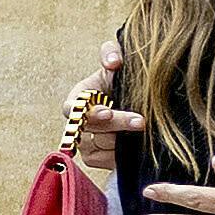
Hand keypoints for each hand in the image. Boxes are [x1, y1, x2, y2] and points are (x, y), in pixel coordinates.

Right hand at [66, 39, 139, 174]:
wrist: (143, 105)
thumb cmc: (124, 82)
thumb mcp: (118, 62)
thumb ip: (112, 53)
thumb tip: (114, 62)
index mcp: (79, 98)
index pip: (71, 109)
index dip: (88, 113)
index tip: (108, 112)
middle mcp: (78, 121)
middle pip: (89, 129)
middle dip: (116, 125)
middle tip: (139, 121)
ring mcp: (86, 141)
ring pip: (97, 147)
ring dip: (120, 141)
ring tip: (140, 132)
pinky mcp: (97, 158)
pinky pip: (103, 162)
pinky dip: (118, 156)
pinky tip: (134, 147)